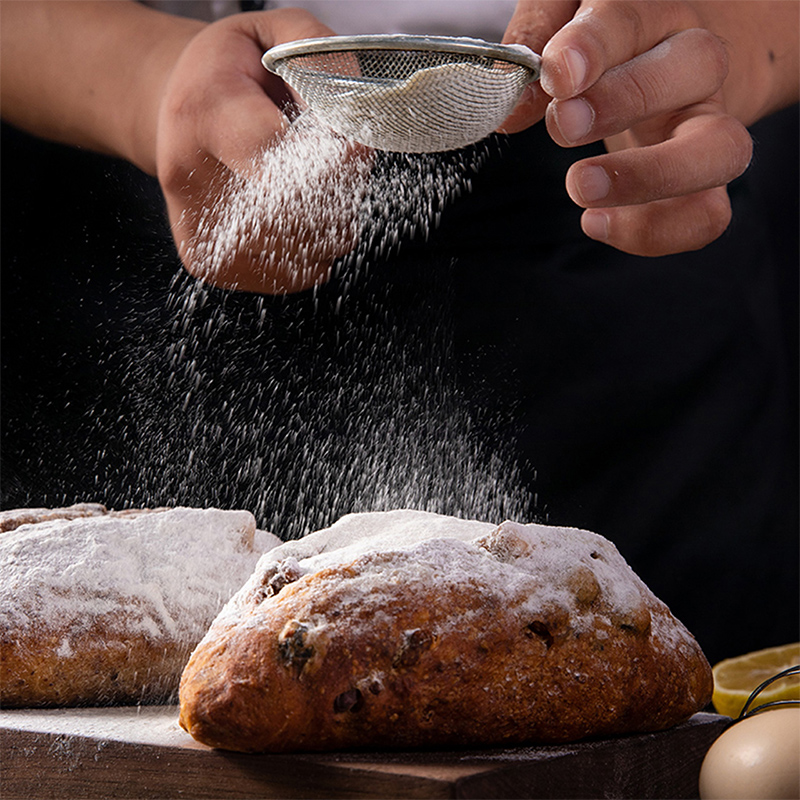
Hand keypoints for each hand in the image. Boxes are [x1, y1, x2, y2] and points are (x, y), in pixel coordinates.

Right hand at [156, 9, 369, 293]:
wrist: (174, 111)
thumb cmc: (232, 72)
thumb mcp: (273, 34)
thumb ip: (318, 60)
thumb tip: (350, 118)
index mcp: (204, 111)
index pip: (277, 154)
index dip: (333, 161)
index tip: (359, 151)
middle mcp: (190, 176)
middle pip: (293, 214)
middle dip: (337, 196)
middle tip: (338, 169)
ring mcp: (195, 227)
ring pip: (296, 252)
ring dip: (331, 227)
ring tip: (319, 191)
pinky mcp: (206, 261)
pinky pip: (285, 278)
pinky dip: (313, 256)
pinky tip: (307, 223)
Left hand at [502, 0, 770, 256]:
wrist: (679, 63)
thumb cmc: (607, 39)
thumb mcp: (566, 15)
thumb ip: (537, 41)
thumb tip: (511, 109)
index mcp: (657, 11)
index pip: (635, 17)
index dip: (594, 48)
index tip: (556, 75)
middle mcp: (696, 65)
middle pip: (697, 67)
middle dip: (627, 101)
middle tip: (565, 125)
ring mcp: (709, 126)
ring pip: (721, 150)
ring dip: (650, 177)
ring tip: (581, 187)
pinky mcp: (704, 181)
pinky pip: (706, 215)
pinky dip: (655, 231)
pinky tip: (595, 222)